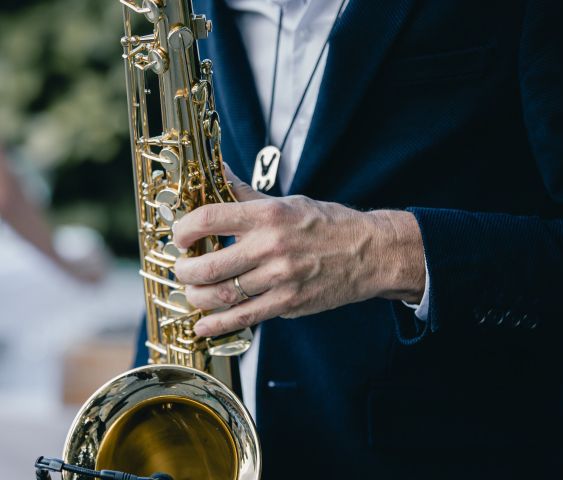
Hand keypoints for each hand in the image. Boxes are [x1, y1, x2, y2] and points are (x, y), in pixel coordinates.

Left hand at [172, 165, 424, 336]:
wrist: (370, 252)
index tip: (179, 237)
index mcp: (268, 214)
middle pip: (209, 264)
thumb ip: (246, 192)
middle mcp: (271, 246)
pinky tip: (203, 326)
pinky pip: (244, 317)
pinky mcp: (289, 302)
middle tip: (181, 269)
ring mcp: (280, 278)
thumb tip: (216, 170)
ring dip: (197, 297)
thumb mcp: (287, 201)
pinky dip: (217, 324)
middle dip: (184, 271)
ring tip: (192, 292)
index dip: (183, 230)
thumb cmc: (327, 224)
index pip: (208, 219)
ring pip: (222, 294)